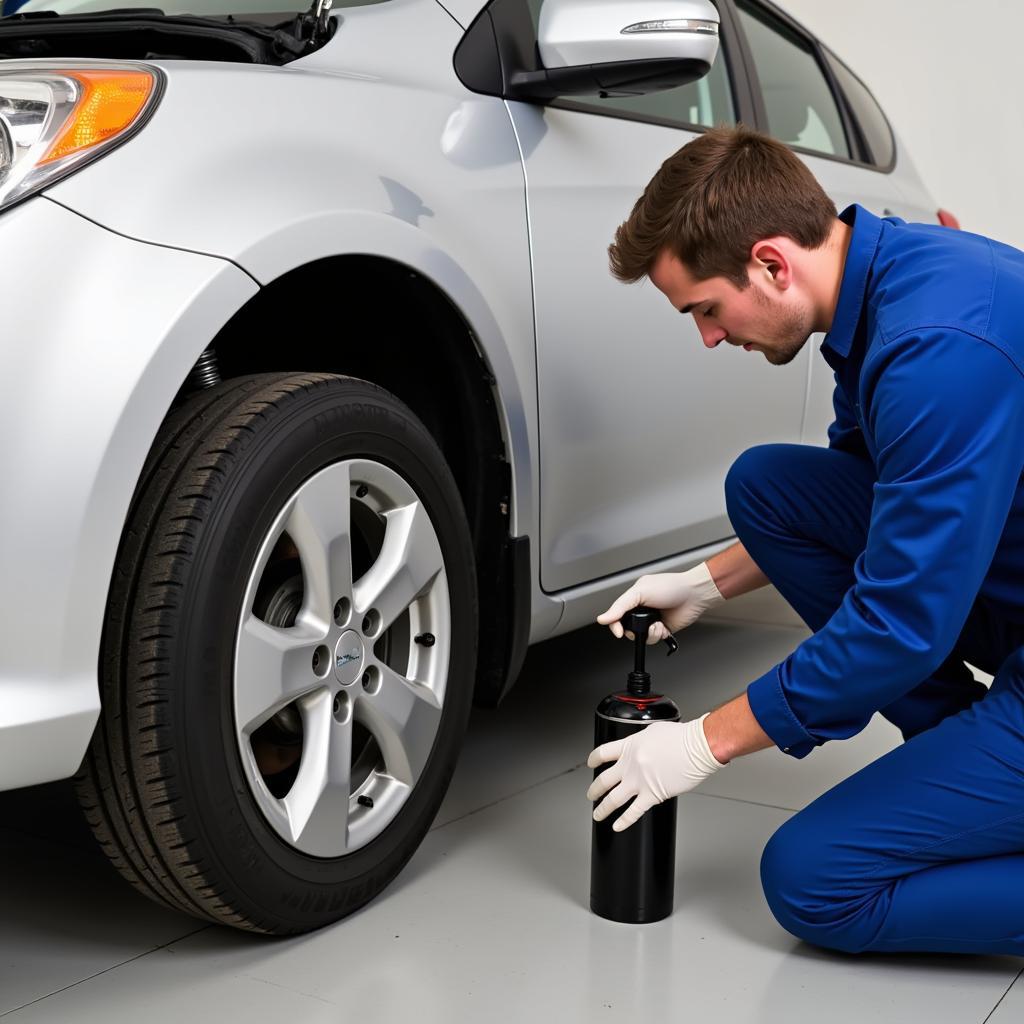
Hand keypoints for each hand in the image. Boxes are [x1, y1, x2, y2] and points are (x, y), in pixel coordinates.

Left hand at [586, 715, 726, 831]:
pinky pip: (633, 812)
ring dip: (603, 809)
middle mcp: (630, 765)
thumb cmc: (682, 737)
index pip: (603, 753)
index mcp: (630, 746)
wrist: (697, 747)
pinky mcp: (652, 795)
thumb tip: (640, 748)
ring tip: (598, 814)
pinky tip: (617, 826)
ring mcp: (639, 781)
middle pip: (604, 779)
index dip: (594, 759)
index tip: (591, 763)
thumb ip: (641, 741)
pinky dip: (624, 821)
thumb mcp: (653, 731)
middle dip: (594, 789)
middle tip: (590, 795)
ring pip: (613, 799)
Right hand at [596, 563, 723, 643]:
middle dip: (635, 630)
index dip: (615, 625)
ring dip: (649, 633)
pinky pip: (653, 640)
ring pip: (640, 636)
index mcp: (633, 598)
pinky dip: (658, 636)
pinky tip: (663, 627)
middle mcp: (641, 610)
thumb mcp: (639, 592)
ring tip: (657, 624)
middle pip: (628, 628)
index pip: (616, 615)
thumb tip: (603, 618)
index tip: (618, 632)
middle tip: (643, 624)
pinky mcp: (662, 629)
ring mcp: (652, 620)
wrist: (694, 595)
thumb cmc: (671, 587)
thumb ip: (620, 607)